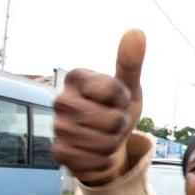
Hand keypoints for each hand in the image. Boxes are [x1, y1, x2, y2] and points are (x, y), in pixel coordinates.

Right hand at [53, 29, 145, 181]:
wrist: (104, 141)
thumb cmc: (115, 108)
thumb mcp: (128, 87)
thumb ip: (130, 62)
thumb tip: (137, 32)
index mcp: (75, 77)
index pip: (114, 91)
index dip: (124, 100)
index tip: (116, 100)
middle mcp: (60, 100)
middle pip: (113, 121)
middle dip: (121, 126)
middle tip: (113, 122)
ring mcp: (57, 127)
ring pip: (106, 144)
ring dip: (114, 144)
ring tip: (105, 136)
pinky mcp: (58, 153)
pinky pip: (95, 162)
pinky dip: (103, 160)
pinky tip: (95, 152)